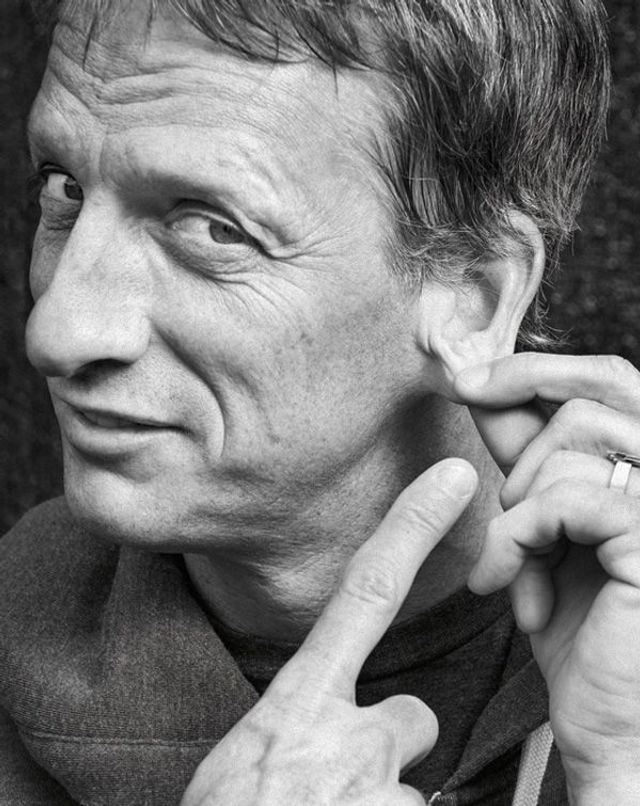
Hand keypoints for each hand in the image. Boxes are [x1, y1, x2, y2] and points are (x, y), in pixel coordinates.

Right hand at [181, 459, 477, 805]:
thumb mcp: (246, 760)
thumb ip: (302, 724)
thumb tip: (349, 724)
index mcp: (296, 706)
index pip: (366, 593)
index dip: (413, 528)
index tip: (455, 480)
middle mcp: (343, 742)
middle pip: (410, 719)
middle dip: (386, 748)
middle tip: (337, 788)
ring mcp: (375, 795)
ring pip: (412, 791)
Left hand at [454, 353, 639, 801]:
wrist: (604, 724)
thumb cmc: (574, 628)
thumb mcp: (540, 525)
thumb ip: (526, 458)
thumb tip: (483, 387)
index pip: (612, 383)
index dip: (538, 366)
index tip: (468, 374)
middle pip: (610, 382)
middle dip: (525, 381)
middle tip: (467, 393)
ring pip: (579, 440)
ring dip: (520, 498)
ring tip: (513, 558)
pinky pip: (567, 499)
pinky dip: (521, 538)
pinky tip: (524, 594)